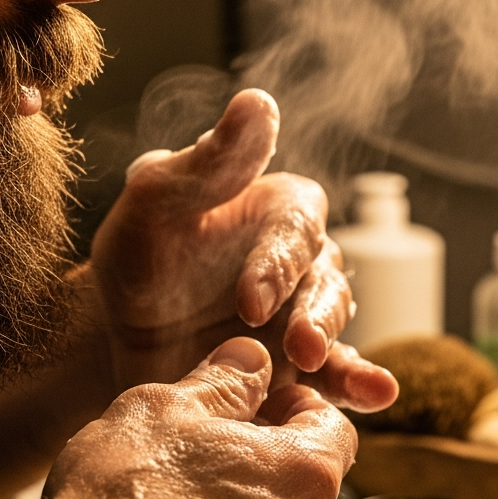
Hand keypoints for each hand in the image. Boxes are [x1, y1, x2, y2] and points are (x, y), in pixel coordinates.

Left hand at [83, 89, 395, 411]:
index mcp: (279, 211)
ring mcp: (307, 318)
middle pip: (326, 284)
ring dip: (341, 355)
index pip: (296, 230)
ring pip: (336, 332)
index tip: (250, 302)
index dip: (279, 265)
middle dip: (316, 317)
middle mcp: (305, 263)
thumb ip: (208, 161)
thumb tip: (258, 102)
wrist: (120, 340)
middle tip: (299, 346)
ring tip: (342, 380)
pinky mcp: (303, 371)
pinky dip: (359, 386)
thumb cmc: (141, 256)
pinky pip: (335, 377)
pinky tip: (377, 395)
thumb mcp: (156, 202)